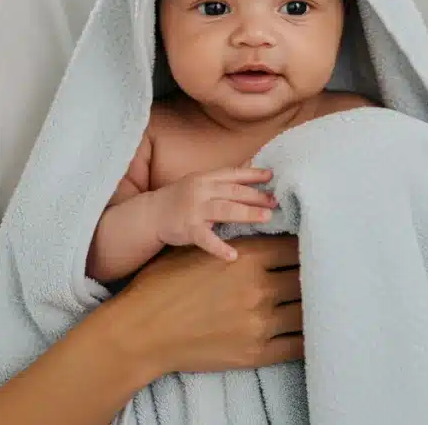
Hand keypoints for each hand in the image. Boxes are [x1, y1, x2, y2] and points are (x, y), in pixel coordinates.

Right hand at [109, 235, 302, 376]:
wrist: (141, 332)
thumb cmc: (162, 287)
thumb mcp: (197, 252)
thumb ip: (234, 246)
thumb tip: (263, 239)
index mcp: (247, 257)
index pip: (295, 247)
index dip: (302, 248)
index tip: (306, 250)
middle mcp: (259, 287)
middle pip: (305, 275)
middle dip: (310, 273)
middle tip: (315, 273)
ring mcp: (260, 322)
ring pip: (306, 309)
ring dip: (310, 303)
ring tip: (314, 300)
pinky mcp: (257, 352)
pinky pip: (298, 344)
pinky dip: (307, 335)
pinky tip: (309, 330)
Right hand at [151, 167, 277, 260]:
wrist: (151, 213)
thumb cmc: (180, 198)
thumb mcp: (199, 182)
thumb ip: (221, 181)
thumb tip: (249, 170)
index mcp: (205, 178)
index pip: (232, 174)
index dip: (252, 174)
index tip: (271, 175)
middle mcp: (201, 191)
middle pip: (233, 192)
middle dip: (256, 196)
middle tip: (275, 201)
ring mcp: (194, 209)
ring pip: (224, 210)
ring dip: (247, 213)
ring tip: (266, 217)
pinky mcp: (188, 229)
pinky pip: (206, 238)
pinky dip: (219, 247)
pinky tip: (232, 255)